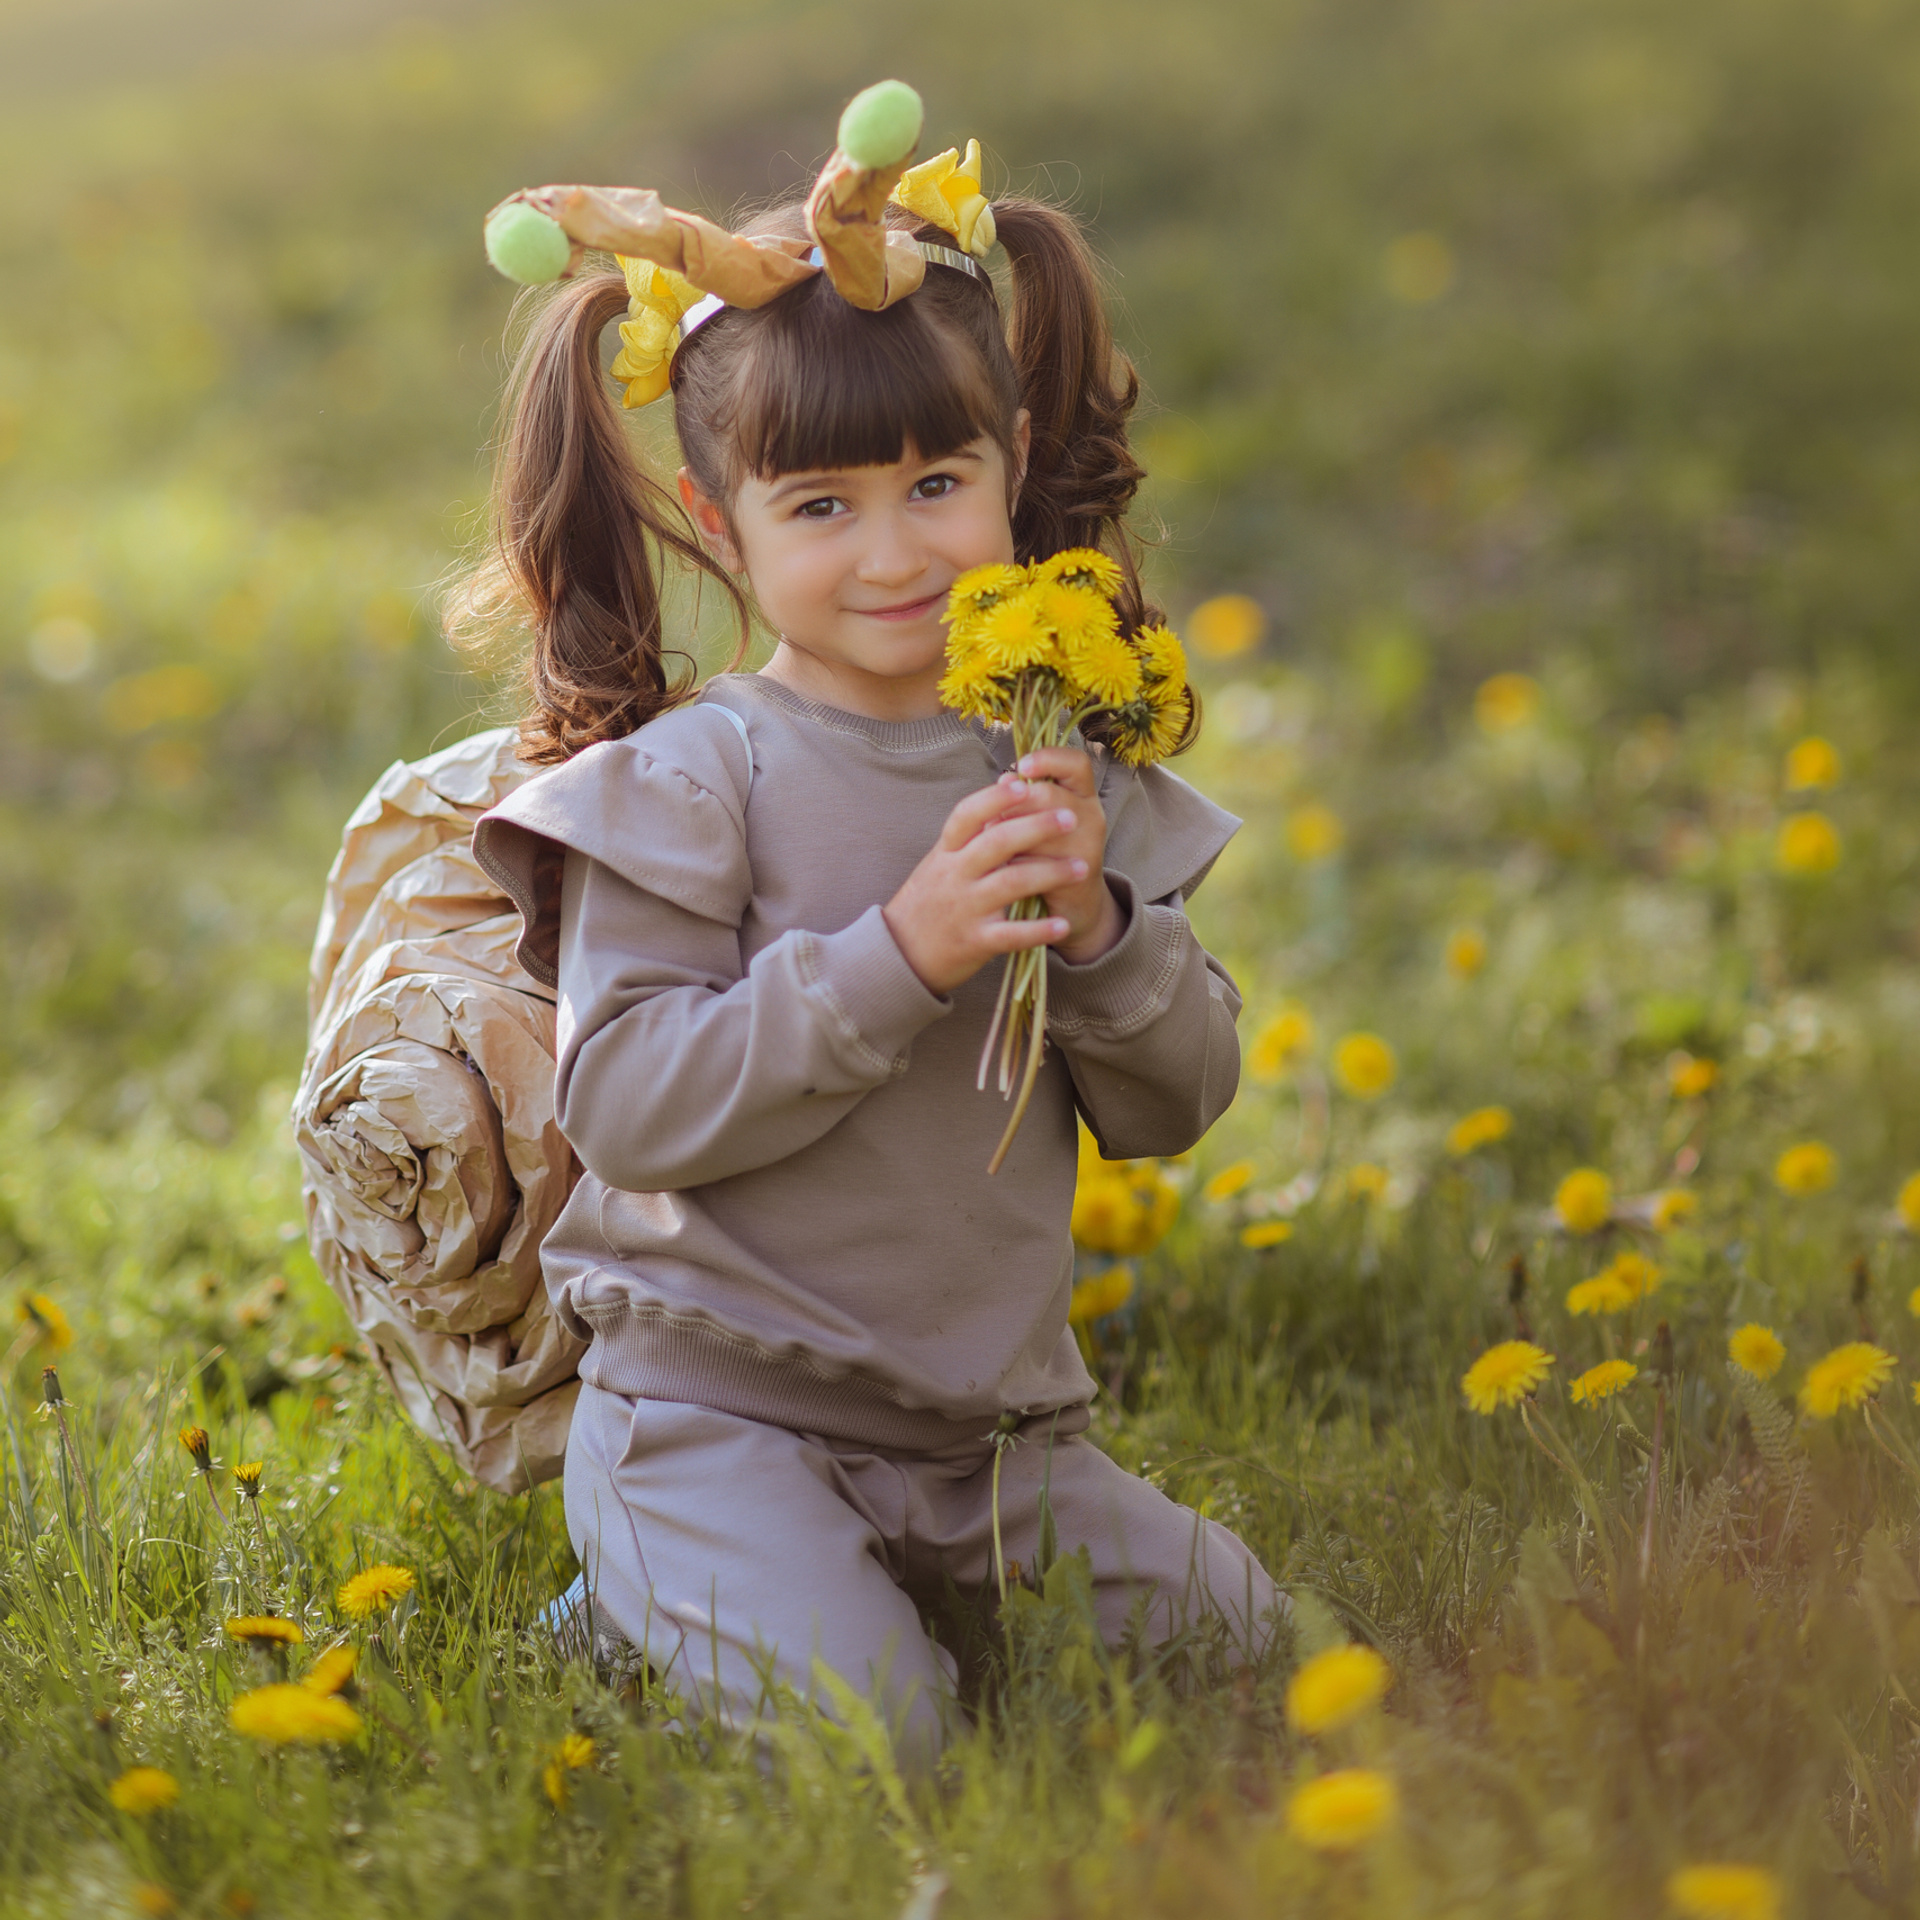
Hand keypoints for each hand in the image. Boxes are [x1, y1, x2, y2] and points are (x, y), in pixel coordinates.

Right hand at [883, 784, 1087, 995]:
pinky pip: (1011, 935)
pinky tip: (1062, 924)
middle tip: (1071, 819)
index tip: (1024, 782)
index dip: (995, 797)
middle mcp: (954, 876)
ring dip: (1051, 873)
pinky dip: (1039, 930)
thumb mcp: (938, 863)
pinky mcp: (975, 942)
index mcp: (946, 853)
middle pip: (997, 842)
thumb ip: (968, 836)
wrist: (898, 955)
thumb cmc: (926, 903)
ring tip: (1083, 868)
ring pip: (1011, 883)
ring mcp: (965, 909)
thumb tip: (999, 796)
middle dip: (1037, 827)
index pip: (967, 814)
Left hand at [990, 746, 1123, 964]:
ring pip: (1038, 830)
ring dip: (1009, 836)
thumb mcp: (1039, 819)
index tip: (1021, 765)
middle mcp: (1091, 816)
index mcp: (1083, 794)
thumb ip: (1023, 797)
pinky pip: (1032, 863)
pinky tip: (1004, 868)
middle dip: (1013, 806)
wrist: (1072, 907)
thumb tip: (1004, 780)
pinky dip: (1012, 864)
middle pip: (1048, 795)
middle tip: (995, 818)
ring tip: (997, 845)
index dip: (1049, 758)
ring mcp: (1086, 846)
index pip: (1076, 762)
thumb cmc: (1047, 853)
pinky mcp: (1074, 875)